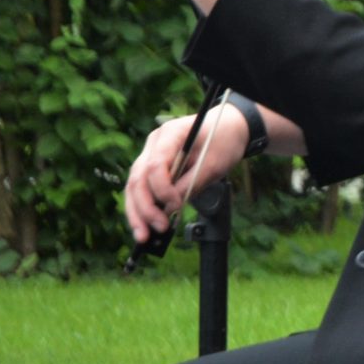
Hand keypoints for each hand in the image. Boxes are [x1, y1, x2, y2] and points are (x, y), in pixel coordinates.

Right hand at [122, 111, 244, 244]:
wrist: (229, 127)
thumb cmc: (224, 140)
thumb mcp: (215, 162)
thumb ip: (192, 183)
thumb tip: (171, 207)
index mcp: (170, 134)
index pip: (155, 165)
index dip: (162, 189)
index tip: (176, 204)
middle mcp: (154, 144)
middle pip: (138, 178)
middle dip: (144, 207)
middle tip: (158, 228)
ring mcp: (150, 154)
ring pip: (134, 186)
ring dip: (137, 213)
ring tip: (143, 237)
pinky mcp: (153, 167)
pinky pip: (143, 189)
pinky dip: (143, 208)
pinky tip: (146, 227)